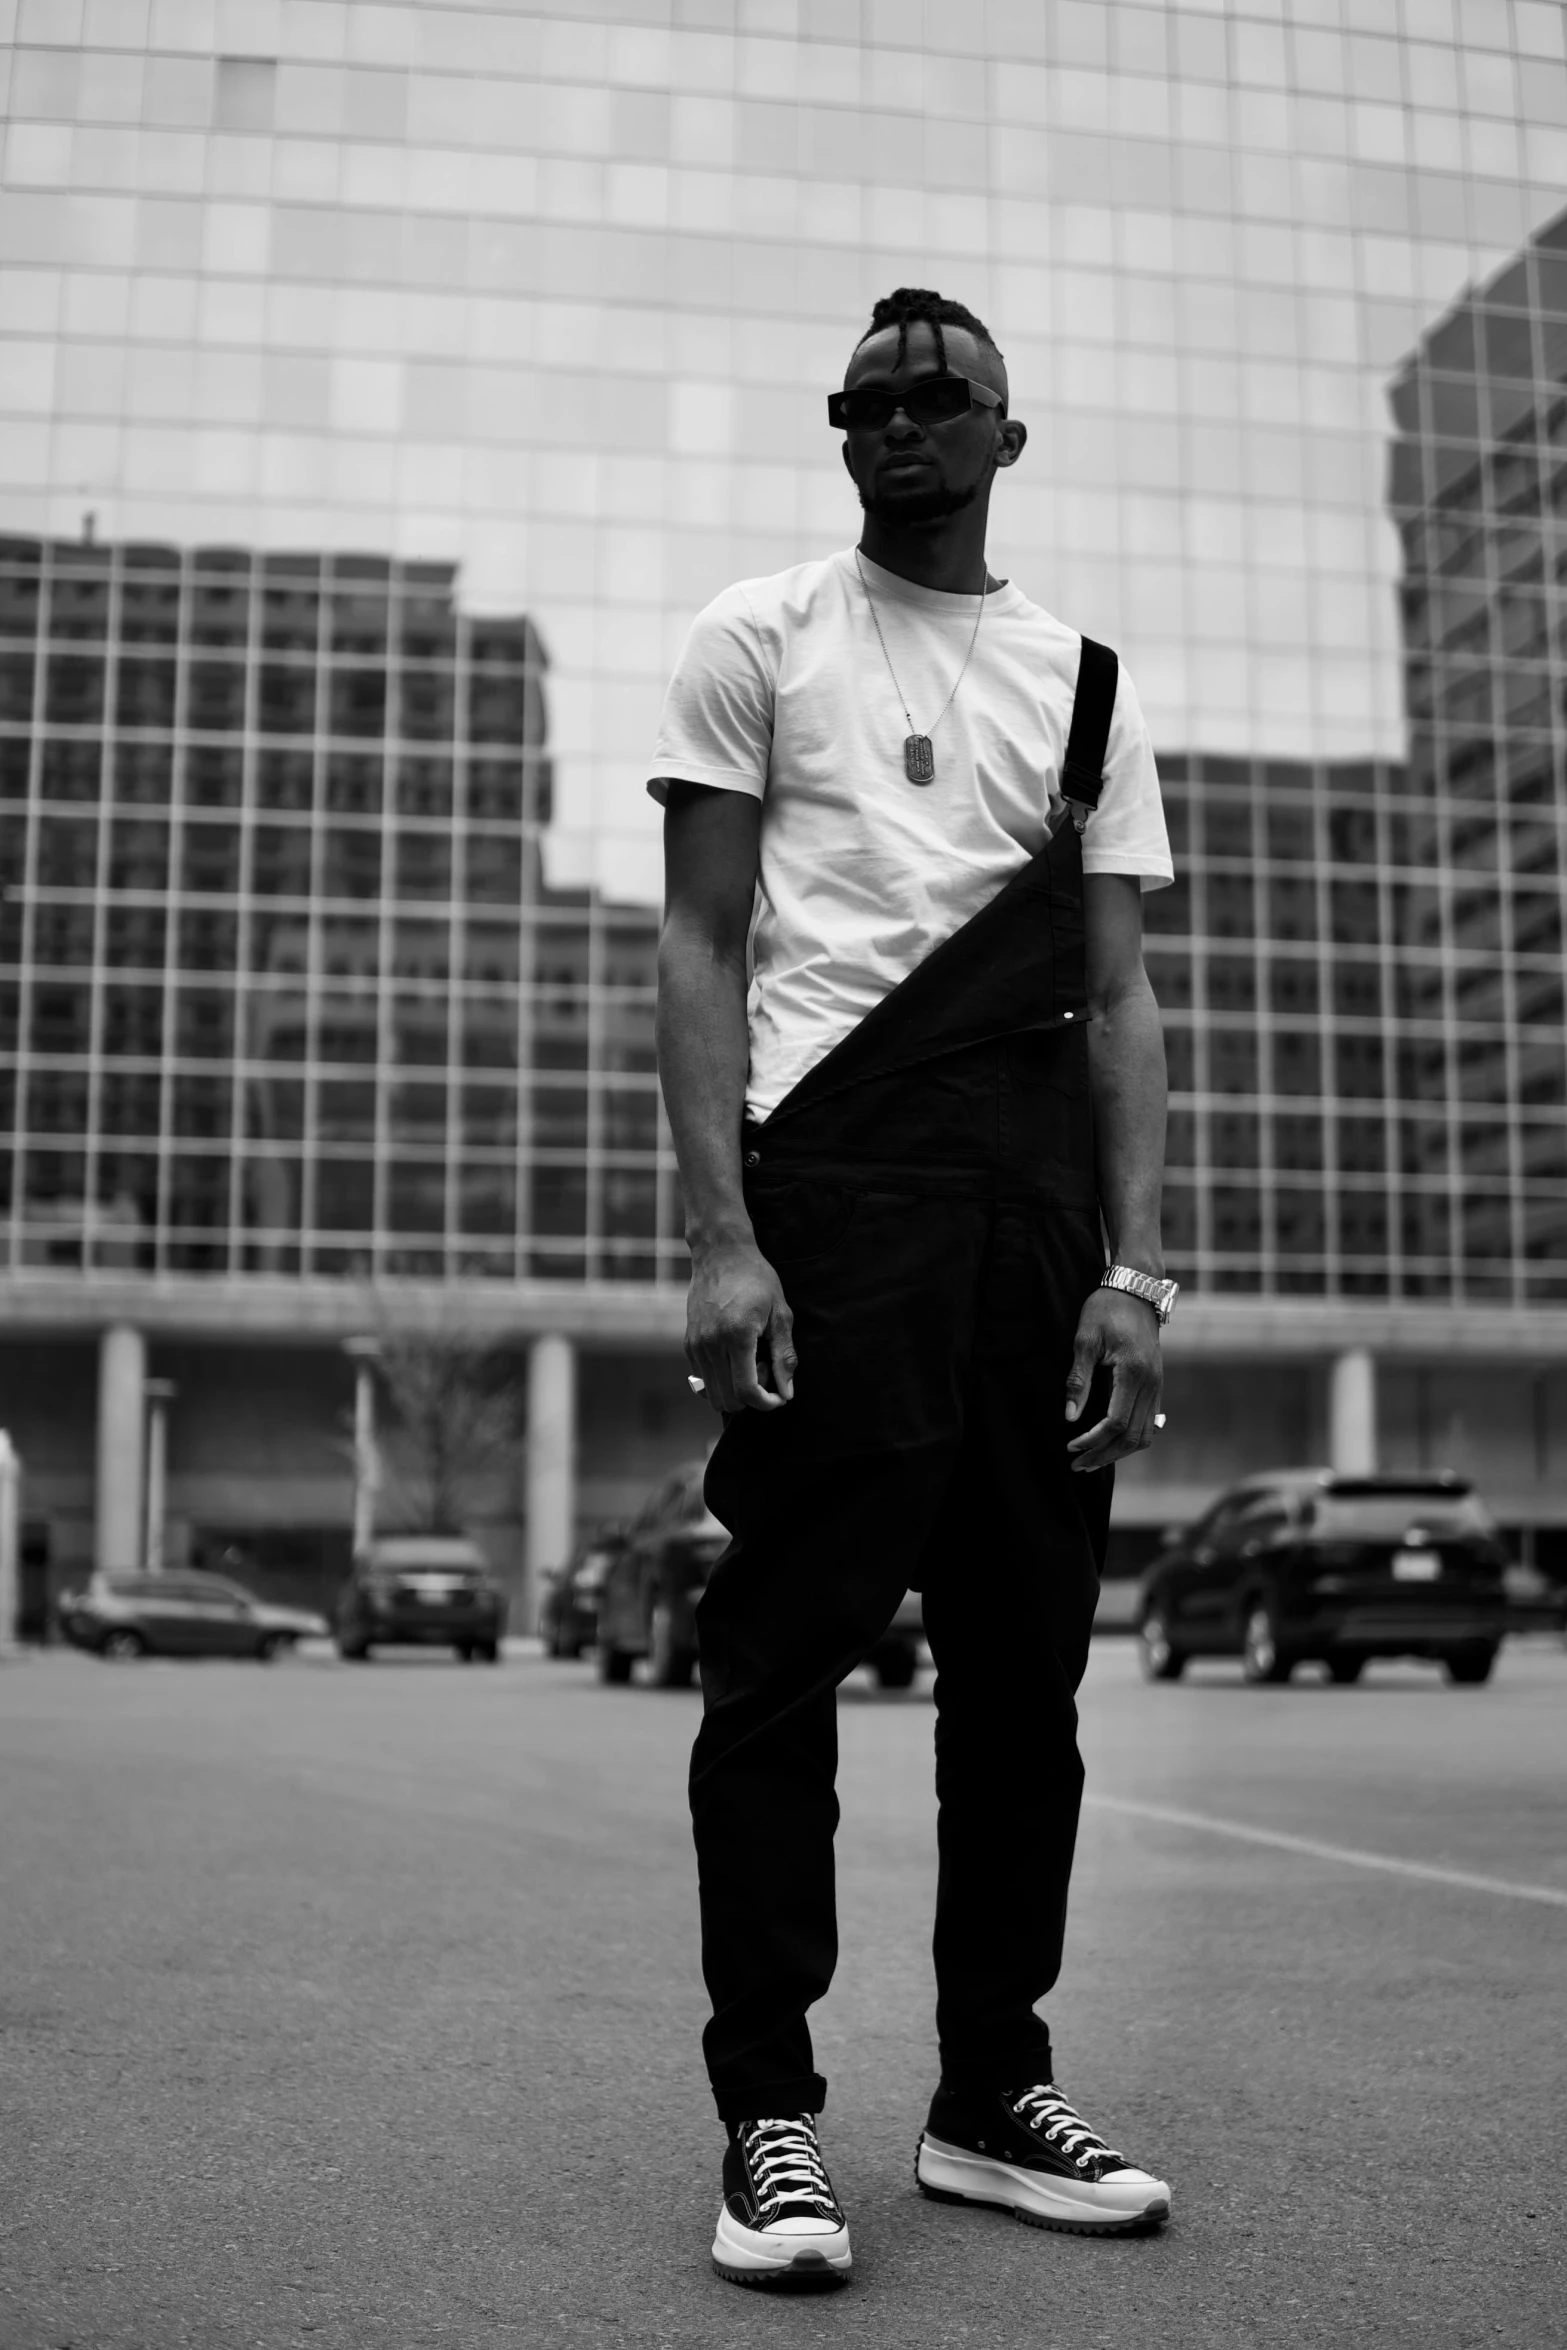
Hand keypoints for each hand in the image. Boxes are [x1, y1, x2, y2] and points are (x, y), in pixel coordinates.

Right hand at [686, 1238, 795, 1413]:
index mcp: (737, 1336)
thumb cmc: (756, 1279)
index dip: (766, 1404)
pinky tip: (735, 1356)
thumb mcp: (780, 1314)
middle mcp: (711, 1344)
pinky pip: (704, 1379)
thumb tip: (787, 1392)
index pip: (746, 1391)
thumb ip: (784, 1356)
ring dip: (735, 1390)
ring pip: (712, 1394)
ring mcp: (696, 1345)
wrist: (721, 1254)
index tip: (779, 1397)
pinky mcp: (688, 1343)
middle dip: (752, 1397)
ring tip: (751, 1362)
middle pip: (728, 1400)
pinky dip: (721, 1380)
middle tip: (766, 1370)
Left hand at [1064, 1287, 1162, 1471]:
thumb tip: (1070, 1416)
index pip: (1116, 1422)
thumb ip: (1078, 1379)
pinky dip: (1130, 1439)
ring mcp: (1158, 1386)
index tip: (1070, 1446)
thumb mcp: (1085, 1338)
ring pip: (1145, 1435)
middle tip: (1077, 1465)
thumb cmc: (1106, 1309)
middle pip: (1133, 1437)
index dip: (1092, 1440)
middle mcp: (1152, 1384)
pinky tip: (1110, 1443)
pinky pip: (1149, 1423)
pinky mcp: (1157, 1385)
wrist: (1136, 1289)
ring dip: (1119, 1452)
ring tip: (1092, 1460)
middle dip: (1104, 1455)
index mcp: (1134, 1373)